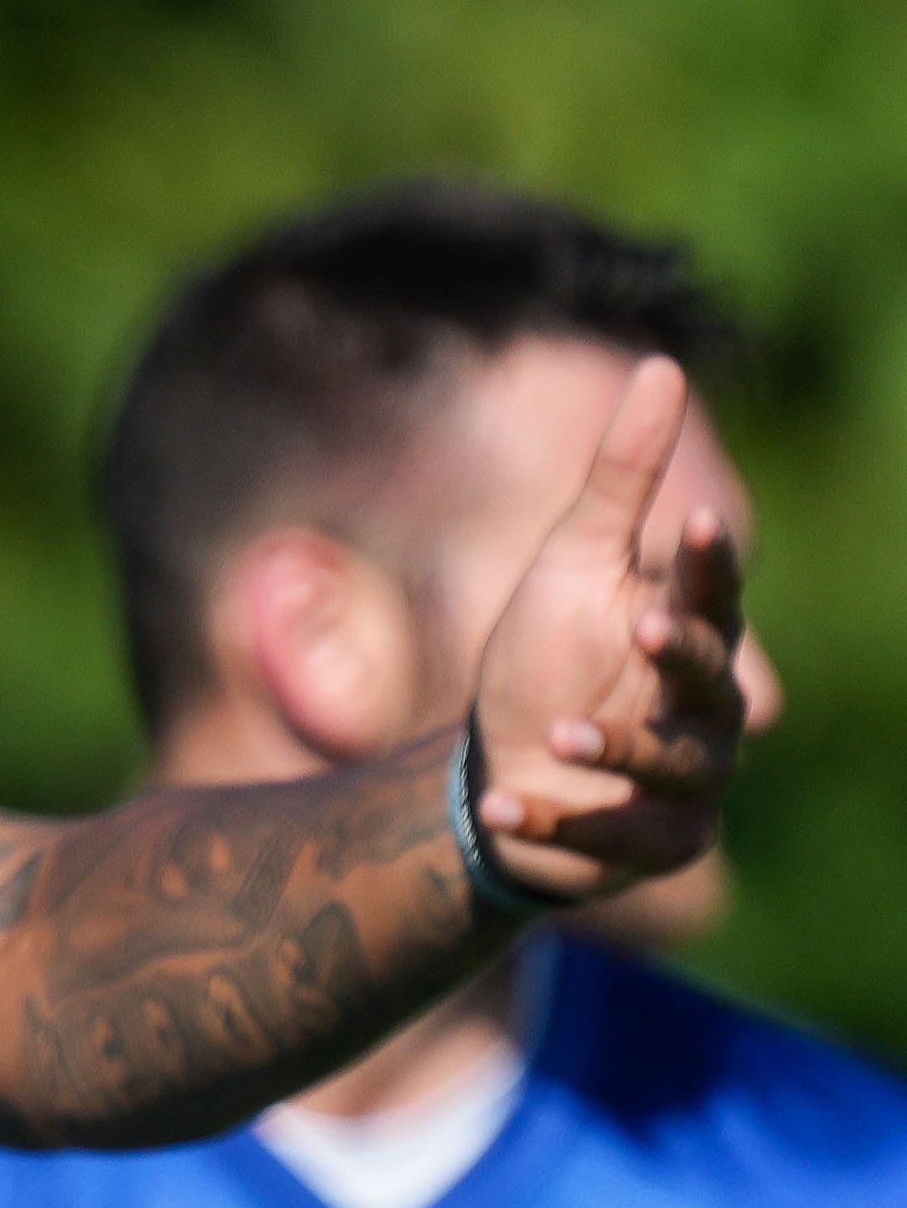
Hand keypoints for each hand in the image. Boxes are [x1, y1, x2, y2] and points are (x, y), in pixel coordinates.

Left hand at [457, 354, 752, 903]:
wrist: (496, 771)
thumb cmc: (543, 660)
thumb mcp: (569, 562)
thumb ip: (619, 478)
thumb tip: (665, 365)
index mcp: (687, 629)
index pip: (712, 588)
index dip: (708, 560)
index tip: (696, 521)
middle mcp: (704, 706)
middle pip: (711, 677)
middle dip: (683, 654)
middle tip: (647, 627)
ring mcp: (689, 778)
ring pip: (674, 765)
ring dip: (616, 748)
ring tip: (559, 734)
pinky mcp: (658, 842)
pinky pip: (620, 837)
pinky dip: (557, 821)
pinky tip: (499, 806)